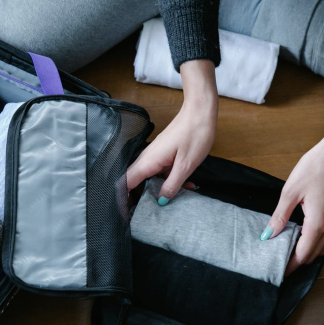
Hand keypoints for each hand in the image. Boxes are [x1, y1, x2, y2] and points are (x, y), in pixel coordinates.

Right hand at [126, 59, 217, 201]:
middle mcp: (148, 158)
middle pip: (134, 182)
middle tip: (152, 211)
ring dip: (160, 189)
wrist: (200, 112)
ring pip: (149, 178)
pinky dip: (169, 180)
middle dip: (140, 198)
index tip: (127, 212)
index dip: (123, 198)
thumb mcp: (186, 166)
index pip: (125, 182)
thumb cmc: (194, 134)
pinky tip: (186, 185)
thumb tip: (162, 201)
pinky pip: (160, 171)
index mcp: (149, 161)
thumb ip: (172, 185)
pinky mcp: (163, 154)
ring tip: (176, 198)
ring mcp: (155, 155)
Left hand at [262, 123, 323, 274]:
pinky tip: (300, 235)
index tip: (277, 272)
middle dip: (297, 262)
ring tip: (287, 251)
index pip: (302, 256)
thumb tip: (268, 235)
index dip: (290, 266)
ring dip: (305, 253)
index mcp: (317, 224)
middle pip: (312, 255)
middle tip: (279, 262)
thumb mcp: (291, 192)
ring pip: (320, 247)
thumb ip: (279, 216)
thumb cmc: (316, 168)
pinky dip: (313, 242)